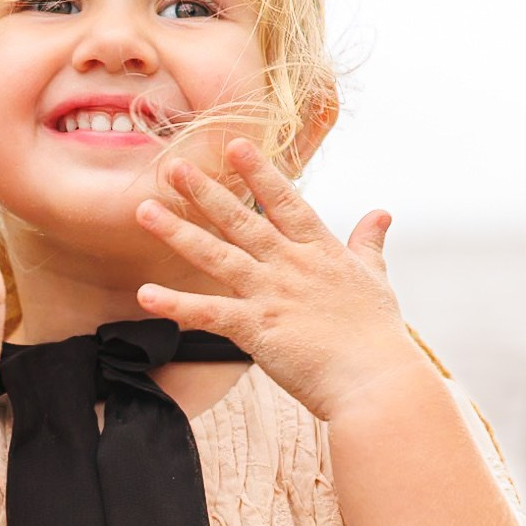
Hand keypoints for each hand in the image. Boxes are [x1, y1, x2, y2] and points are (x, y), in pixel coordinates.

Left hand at [132, 138, 423, 421]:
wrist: (377, 381)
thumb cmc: (378, 336)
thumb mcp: (376, 279)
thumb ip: (368, 244)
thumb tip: (380, 213)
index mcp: (320, 251)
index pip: (285, 202)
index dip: (259, 173)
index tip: (234, 145)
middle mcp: (291, 266)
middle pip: (241, 221)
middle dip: (206, 192)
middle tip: (173, 166)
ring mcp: (272, 295)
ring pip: (216, 256)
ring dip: (178, 233)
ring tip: (145, 211)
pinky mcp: (257, 330)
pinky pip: (209, 314)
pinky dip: (176, 305)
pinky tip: (145, 294)